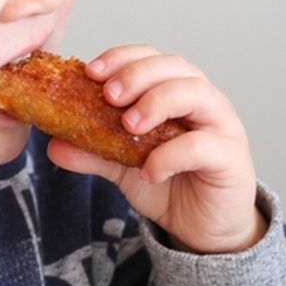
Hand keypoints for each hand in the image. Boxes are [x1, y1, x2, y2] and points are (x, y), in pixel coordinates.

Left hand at [47, 45, 265, 253]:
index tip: (91, 72)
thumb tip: (54, 144)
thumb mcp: (122, 166)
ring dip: (157, 102)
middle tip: (108, 96)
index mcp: (174, 91)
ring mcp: (221, 125)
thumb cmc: (170, 183)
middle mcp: (202, 100)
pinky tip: (149, 171)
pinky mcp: (231, 157)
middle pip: (174, 66)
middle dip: (137, 75)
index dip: (121, 59)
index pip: (150, 58)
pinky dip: (170, 155)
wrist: (202, 227)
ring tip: (128, 127)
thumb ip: (92, 152)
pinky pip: (202, 145)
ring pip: (195, 93)